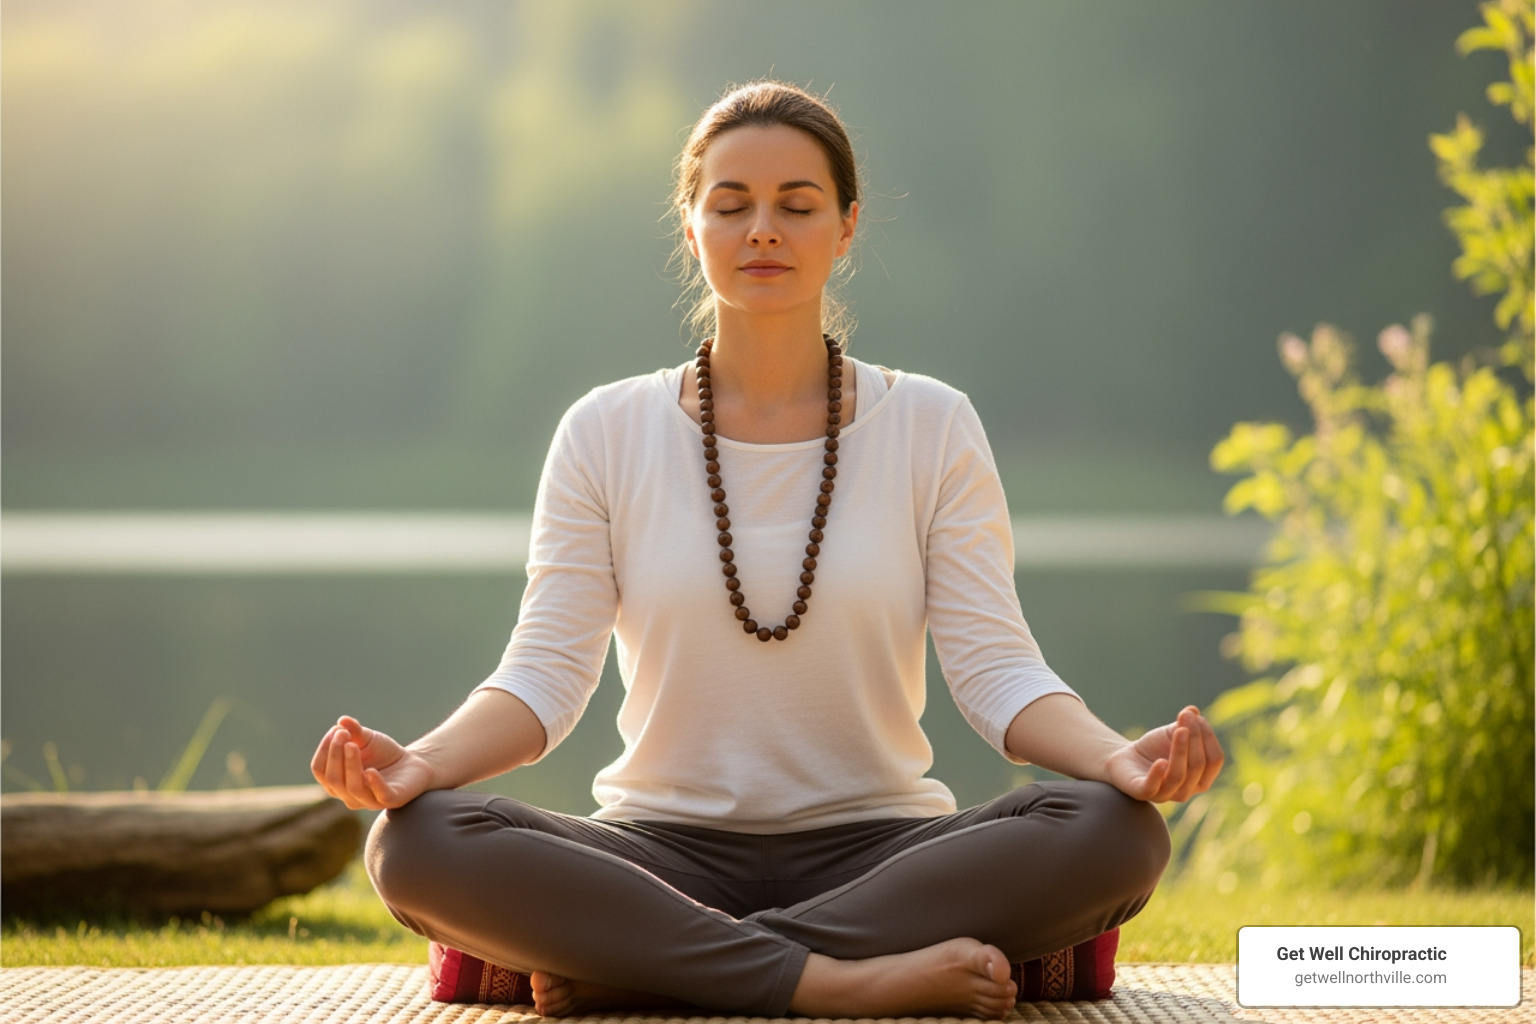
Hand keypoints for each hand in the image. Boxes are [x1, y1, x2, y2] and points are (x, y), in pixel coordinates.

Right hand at [310, 715, 433, 809]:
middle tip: (343, 734)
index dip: (324, 750)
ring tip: (352, 745)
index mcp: (337, 782)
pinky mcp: (391, 800)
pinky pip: (380, 795)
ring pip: (353, 788)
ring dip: (350, 765)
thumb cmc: (383, 753)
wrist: (413, 762)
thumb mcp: (367, 739)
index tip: (336, 730)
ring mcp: (369, 800)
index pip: (320, 770)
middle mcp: (349, 795)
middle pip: (333, 779)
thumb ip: (354, 731)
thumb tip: (341, 721)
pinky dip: (374, 783)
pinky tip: (370, 771)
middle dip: (335, 755)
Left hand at [1104, 705, 1223, 802]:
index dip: (1207, 737)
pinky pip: (1153, 788)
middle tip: (1185, 716)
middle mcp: (1187, 791)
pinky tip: (1160, 761)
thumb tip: (1193, 711)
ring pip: (1179, 776)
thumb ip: (1186, 724)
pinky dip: (1157, 775)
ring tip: (1179, 730)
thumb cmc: (1155, 747)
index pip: (1214, 760)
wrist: (1126, 757)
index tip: (1194, 716)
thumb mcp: (1172, 733)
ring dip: (1180, 751)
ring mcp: (1165, 795)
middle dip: (1194, 738)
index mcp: (1201, 778)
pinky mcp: (1142, 793)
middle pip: (1198, 766)